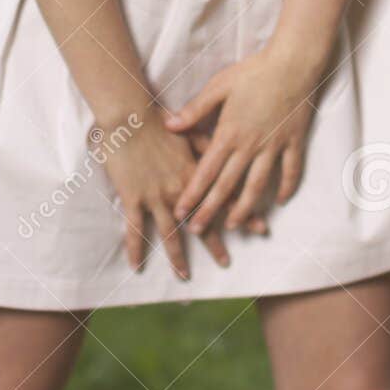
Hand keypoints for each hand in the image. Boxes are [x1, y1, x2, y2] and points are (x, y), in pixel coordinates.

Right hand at [99, 105, 265, 277]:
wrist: (128, 114)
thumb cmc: (158, 118)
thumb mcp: (191, 130)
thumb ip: (209, 145)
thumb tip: (230, 150)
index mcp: (196, 173)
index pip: (225, 198)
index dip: (244, 214)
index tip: (261, 229)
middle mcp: (179, 189)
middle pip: (201, 222)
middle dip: (215, 244)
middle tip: (226, 262)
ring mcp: (156, 196)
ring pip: (169, 233)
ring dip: (177, 257)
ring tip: (183, 275)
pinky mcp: (133, 197)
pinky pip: (134, 228)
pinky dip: (134, 248)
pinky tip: (136, 266)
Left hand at [163, 48, 316, 234]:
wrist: (292, 63)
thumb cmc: (254, 71)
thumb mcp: (219, 85)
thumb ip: (195, 109)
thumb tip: (169, 125)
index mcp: (230, 132)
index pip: (207, 170)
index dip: (192, 193)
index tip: (180, 212)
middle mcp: (251, 145)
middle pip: (228, 185)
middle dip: (211, 210)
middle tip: (198, 230)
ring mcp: (274, 146)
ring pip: (258, 185)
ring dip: (245, 208)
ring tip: (235, 225)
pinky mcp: (293, 141)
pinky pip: (290, 170)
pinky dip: (286, 187)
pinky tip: (279, 201)